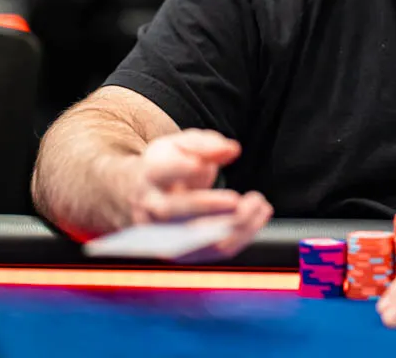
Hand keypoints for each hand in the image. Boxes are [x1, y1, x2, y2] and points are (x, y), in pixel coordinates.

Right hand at [127, 129, 272, 258]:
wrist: (137, 197)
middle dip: (205, 207)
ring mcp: (164, 234)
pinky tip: (257, 217)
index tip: (200, 165)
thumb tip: (231, 150)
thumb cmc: (166, 167)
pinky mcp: (181, 252)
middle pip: (172, 211)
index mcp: (150, 174)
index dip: (179, 169)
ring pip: (193, 240)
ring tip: (258, 204)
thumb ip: (205, 144)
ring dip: (231, 226)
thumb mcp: (179, 145)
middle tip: (235, 200)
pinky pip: (211, 252)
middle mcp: (151, 207)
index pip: (160, 172)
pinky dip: (240, 237)